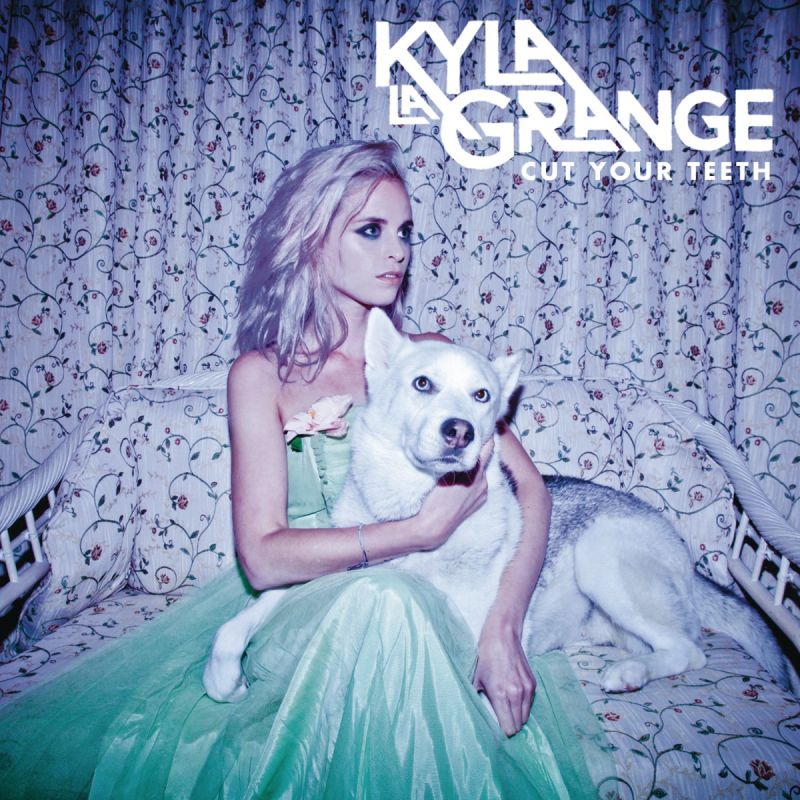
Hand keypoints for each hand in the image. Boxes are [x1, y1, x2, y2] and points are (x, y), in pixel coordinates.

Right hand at [415, 438, 493, 549]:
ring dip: (475, 465)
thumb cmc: (433, 498)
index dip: (486, 434)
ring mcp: (483, 492)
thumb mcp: (442, 472)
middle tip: (470, 438)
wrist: (434, 526)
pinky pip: (481, 484)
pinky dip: (475, 479)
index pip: (486, 446)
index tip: (483, 424)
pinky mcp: (481, 501)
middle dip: (478, 449)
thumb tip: (459, 444)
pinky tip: (463, 480)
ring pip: (482, 472)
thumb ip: (454, 458)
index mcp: (474, 472)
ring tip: (463, 461)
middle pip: (484, 458)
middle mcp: (483, 481)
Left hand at [472, 618, 535, 736]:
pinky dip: (522, 706)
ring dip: (517, 717)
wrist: (502, 636)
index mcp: (500, 695)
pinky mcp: (532, 683)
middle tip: (500, 723)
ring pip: (525, 717)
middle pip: (518, 725)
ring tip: (506, 712)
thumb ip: (476, 700)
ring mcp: (527, 689)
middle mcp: (516, 694)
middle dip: (510, 726)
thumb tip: (476, 717)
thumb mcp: (475, 679)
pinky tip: (513, 699)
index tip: (496, 731)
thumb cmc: (485, 657)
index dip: (502, 732)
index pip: (509, 728)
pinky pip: (529, 705)